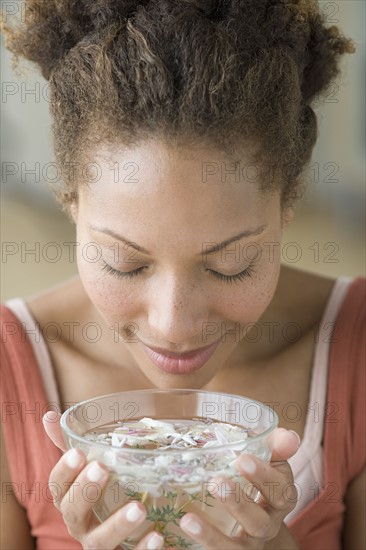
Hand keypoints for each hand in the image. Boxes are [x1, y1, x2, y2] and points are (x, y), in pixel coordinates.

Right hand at [43, 411, 163, 549]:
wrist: (123, 538)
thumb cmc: (103, 495)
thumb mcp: (90, 469)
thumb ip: (70, 443)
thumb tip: (48, 415)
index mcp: (71, 500)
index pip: (57, 486)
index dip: (64, 471)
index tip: (79, 453)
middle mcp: (80, 525)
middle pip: (72, 512)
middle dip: (85, 491)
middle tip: (103, 468)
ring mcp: (100, 544)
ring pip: (99, 542)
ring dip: (117, 525)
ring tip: (139, 508)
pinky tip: (157, 536)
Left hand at [178, 428, 300, 548]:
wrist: (254, 519)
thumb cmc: (258, 479)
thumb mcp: (268, 461)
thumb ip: (275, 447)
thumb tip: (288, 436)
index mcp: (280, 497)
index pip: (280, 489)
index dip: (263, 476)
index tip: (243, 459)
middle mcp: (267, 525)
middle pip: (259, 522)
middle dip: (239, 504)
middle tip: (216, 483)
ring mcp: (248, 544)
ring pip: (236, 548)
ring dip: (212, 536)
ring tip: (188, 519)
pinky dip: (200, 546)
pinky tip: (180, 536)